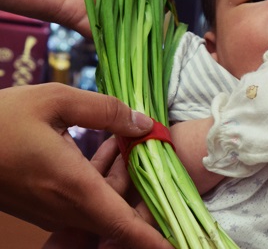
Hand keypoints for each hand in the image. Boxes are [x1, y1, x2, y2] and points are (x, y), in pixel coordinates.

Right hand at [0, 83, 171, 248]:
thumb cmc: (0, 120)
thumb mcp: (56, 100)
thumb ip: (105, 111)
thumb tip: (144, 124)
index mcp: (75, 187)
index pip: (126, 225)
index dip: (156, 238)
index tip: (183, 244)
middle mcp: (66, 207)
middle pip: (122, 212)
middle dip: (142, 183)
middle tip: (143, 143)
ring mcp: (53, 210)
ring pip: (105, 204)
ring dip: (121, 175)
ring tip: (121, 138)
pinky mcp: (43, 206)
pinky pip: (86, 200)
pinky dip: (102, 176)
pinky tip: (102, 145)